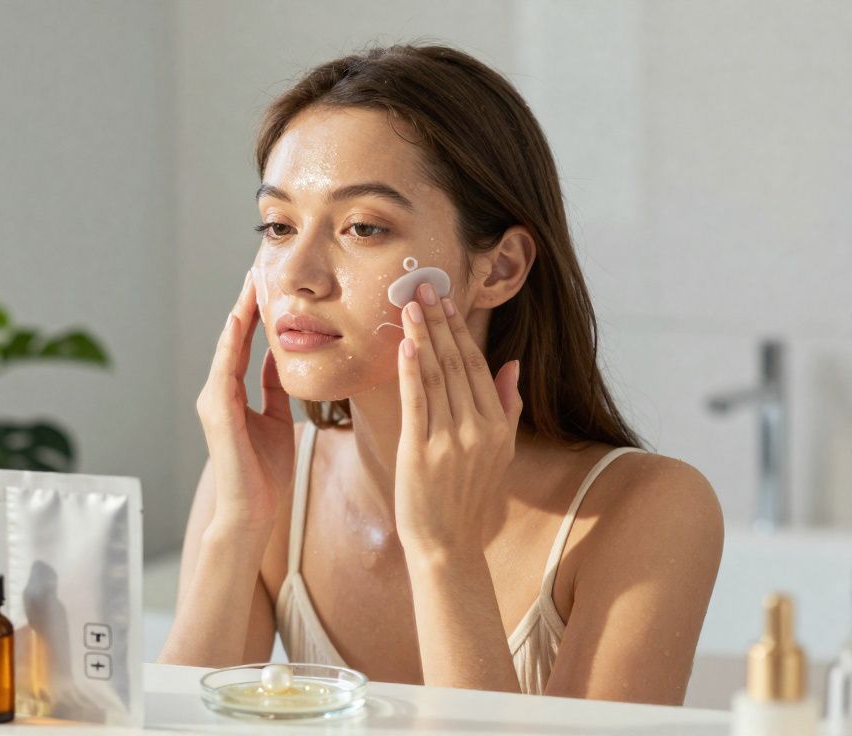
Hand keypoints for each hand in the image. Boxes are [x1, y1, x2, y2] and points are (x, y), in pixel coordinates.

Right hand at [195, 271, 295, 533]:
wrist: (252, 512)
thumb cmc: (266, 473)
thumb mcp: (277, 420)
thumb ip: (274, 391)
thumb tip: (280, 362)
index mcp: (231, 395)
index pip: (242, 345)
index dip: (253, 314)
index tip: (264, 284)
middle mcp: (217, 393)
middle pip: (231, 339)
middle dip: (244, 304)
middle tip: (257, 269)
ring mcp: (214, 401)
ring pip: (226, 347)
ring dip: (239, 314)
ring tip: (251, 284)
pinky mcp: (217, 412)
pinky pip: (225, 369)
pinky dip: (233, 343)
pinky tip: (243, 320)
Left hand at [394, 283, 521, 559]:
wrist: (448, 545)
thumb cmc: (468, 498)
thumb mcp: (499, 452)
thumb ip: (506, 406)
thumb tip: (512, 364)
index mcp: (497, 425)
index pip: (477, 365)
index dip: (460, 329)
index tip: (447, 298)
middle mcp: (478, 428)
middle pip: (457, 363)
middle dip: (441, 321)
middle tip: (425, 285)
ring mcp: (451, 440)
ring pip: (437, 376)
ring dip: (424, 336)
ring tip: (412, 304)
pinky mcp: (421, 452)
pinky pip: (417, 402)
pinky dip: (412, 371)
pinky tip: (406, 345)